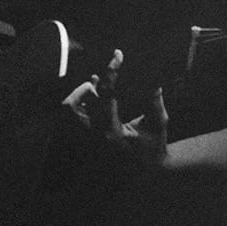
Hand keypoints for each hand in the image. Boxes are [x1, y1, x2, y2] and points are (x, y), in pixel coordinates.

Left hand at [60, 49, 169, 167]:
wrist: (147, 170)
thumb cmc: (154, 145)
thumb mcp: (157, 123)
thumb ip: (154, 102)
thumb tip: (153, 80)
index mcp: (113, 132)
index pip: (106, 96)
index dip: (112, 72)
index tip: (117, 55)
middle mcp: (95, 136)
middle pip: (71, 106)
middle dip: (82, 89)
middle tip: (96, 81)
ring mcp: (87, 140)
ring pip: (68, 112)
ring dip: (78, 96)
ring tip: (94, 88)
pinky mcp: (84, 139)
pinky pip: (73, 117)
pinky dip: (79, 103)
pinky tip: (93, 93)